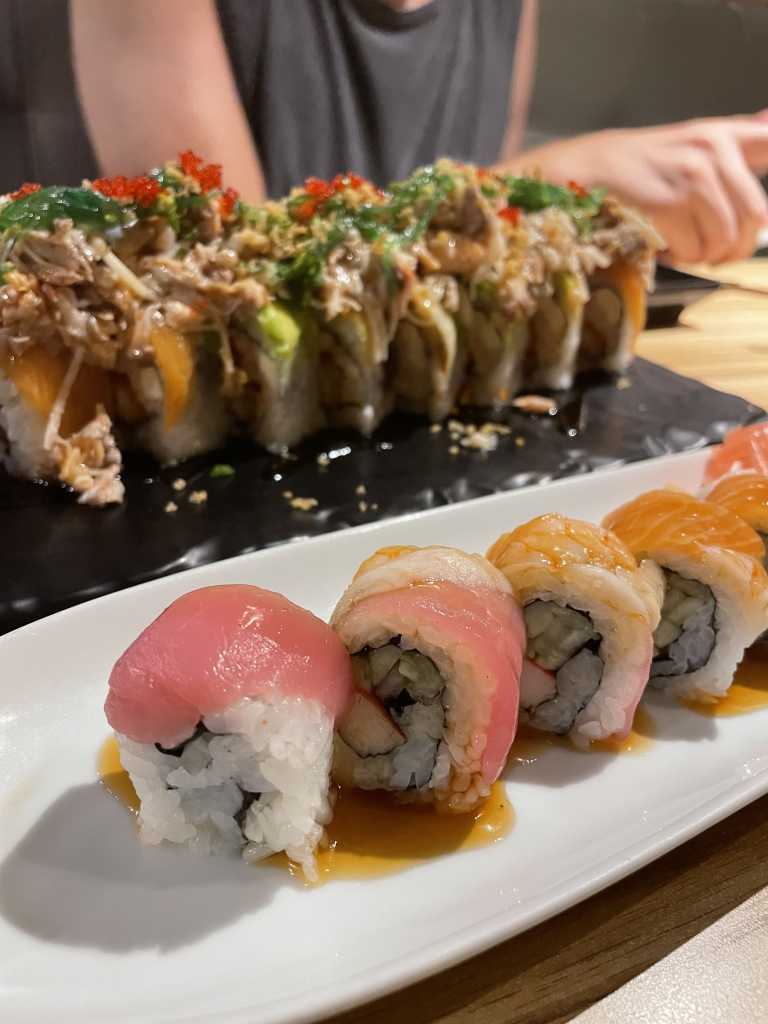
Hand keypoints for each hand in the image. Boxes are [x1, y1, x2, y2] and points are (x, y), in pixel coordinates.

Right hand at [512, 116, 767, 264]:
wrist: (587, 169)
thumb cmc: (641, 165)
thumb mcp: (694, 142)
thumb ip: (739, 139)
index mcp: (724, 134)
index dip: (767, 203)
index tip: (763, 216)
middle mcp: (714, 149)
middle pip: (757, 219)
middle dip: (734, 245)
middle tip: (711, 250)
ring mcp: (692, 176)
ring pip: (724, 240)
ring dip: (703, 254)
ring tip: (681, 243)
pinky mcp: (669, 204)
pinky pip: (693, 251)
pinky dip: (678, 257)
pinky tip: (663, 244)